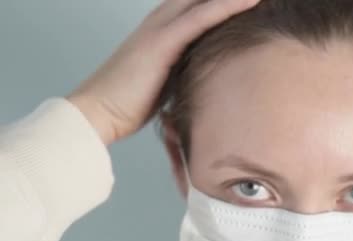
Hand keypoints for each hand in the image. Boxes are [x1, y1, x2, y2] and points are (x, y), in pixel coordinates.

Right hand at [67, 0, 259, 144]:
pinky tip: (249, 0)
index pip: (197, 6)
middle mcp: (160, 22)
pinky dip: (226, 7)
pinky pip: (201, 18)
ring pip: (204, 2)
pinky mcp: (162, 43)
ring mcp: (160, 29)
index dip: (221, 2)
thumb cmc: (129, 103)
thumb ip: (182, 70)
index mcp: (161, 30)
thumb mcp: (163, 81)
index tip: (249, 1)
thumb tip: (203, 78)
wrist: (99, 113)